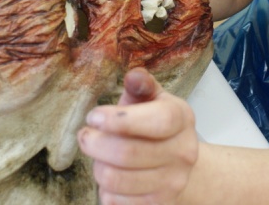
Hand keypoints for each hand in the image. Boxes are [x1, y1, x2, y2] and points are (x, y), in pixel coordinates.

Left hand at [77, 68, 198, 203]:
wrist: (178, 162)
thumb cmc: (154, 125)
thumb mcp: (150, 99)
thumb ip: (141, 86)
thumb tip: (134, 75)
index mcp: (182, 118)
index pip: (158, 121)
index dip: (121, 120)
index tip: (94, 116)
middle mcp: (184, 151)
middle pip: (129, 153)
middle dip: (95, 143)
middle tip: (84, 135)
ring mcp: (174, 182)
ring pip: (118, 179)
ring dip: (98, 166)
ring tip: (98, 156)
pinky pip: (117, 201)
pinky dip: (105, 189)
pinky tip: (110, 175)